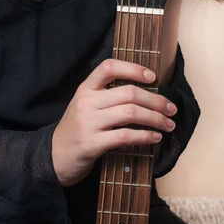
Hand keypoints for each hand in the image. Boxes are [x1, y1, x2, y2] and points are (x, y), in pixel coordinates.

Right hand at [51, 58, 177, 187]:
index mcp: (85, 88)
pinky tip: (155, 137)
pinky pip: (125, 136)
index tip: (153, 76)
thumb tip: (144, 92)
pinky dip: (145, 136)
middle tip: (171, 108)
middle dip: (155, 100)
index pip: (108, 67)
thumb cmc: (76, 129)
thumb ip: (106, 96)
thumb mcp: (85, 105)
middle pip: (128, 93)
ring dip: (155, 118)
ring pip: (130, 113)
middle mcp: (86, 102)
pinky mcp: (92, 144)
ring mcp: (88, 123)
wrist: (53, 157)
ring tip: (168, 124)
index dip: (133, 68)